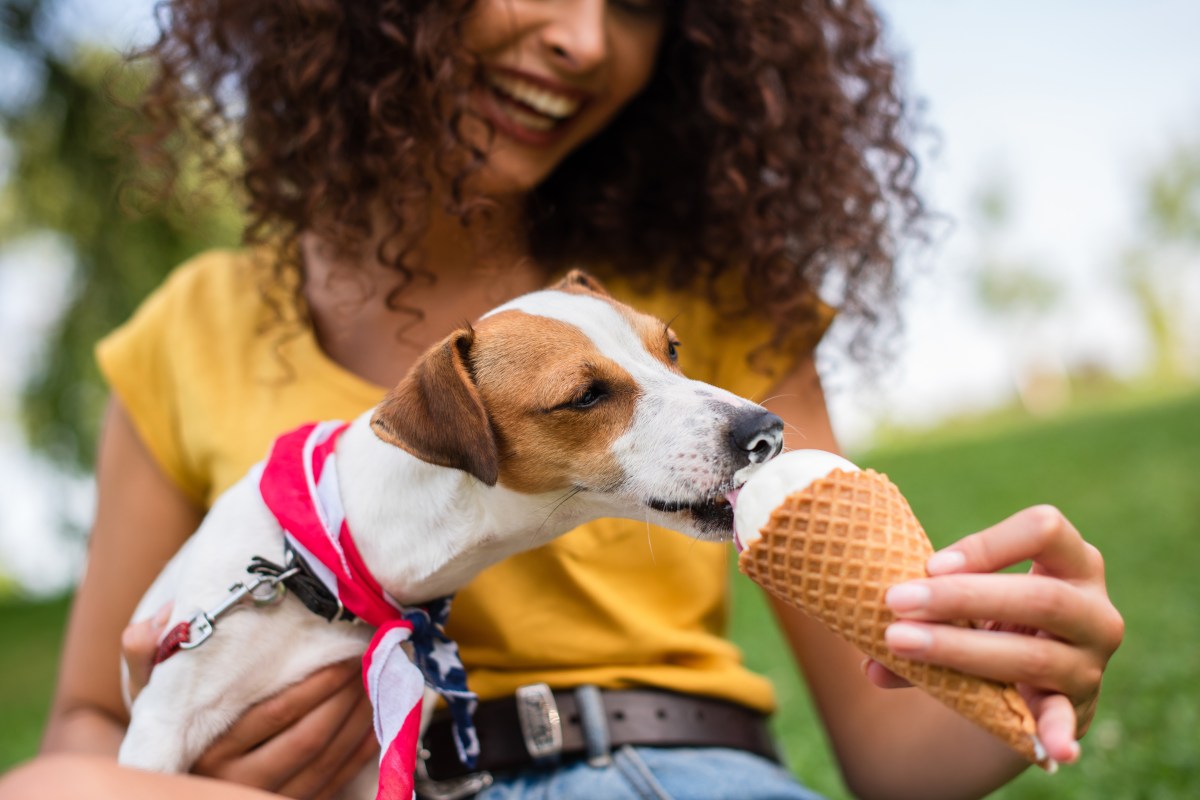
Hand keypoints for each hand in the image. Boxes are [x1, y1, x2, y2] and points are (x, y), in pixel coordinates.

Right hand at [121, 613, 377, 798]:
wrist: (176, 770)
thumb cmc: (172, 716)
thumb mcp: (150, 689)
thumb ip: (145, 654)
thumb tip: (151, 625)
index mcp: (206, 750)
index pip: (275, 714)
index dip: (317, 684)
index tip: (345, 654)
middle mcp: (232, 782)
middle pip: (308, 738)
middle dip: (345, 698)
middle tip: (369, 662)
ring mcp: (260, 798)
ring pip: (325, 761)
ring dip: (357, 720)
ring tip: (374, 681)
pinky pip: (334, 782)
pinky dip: (359, 750)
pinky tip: (372, 717)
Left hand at [863, 505, 1123, 764]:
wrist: (1031, 675)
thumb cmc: (993, 617)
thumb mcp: (970, 603)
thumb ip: (925, 615)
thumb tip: (871, 664)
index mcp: (1073, 561)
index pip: (1044, 530)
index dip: (988, 545)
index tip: (929, 565)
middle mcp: (1094, 609)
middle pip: (1039, 597)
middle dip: (962, 598)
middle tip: (896, 601)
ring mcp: (1090, 661)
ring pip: (1034, 655)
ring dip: (961, 650)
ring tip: (901, 645)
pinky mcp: (1078, 707)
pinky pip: (1067, 718)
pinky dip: (1058, 733)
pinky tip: (1054, 751)